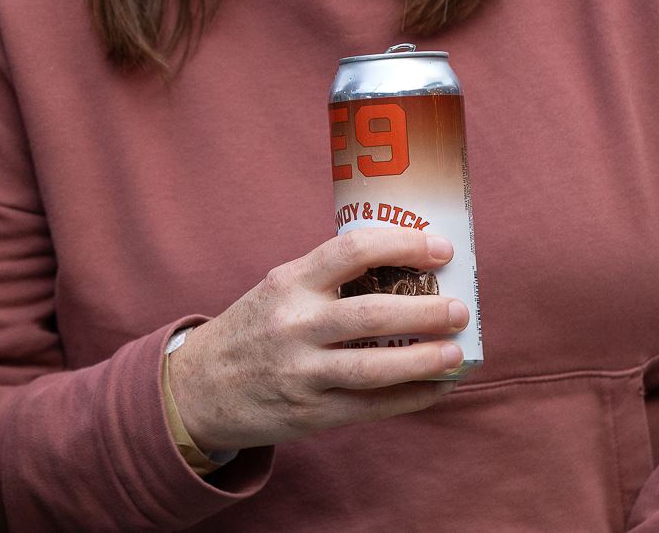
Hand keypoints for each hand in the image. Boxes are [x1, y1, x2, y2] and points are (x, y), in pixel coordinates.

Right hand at [169, 227, 468, 452]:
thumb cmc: (253, 330)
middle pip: (373, 313)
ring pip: (376, 367)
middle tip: (460, 308)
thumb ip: (328, 279)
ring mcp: (303, 372)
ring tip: (456, 351)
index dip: (404, 246)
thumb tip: (405, 269)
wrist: (199, 388)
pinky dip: (411, 397)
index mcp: (289, 282)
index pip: (353, 250)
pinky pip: (372, 406)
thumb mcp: (279, 290)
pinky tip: (437, 388)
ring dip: (425, 359)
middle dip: (426, 311)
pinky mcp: (312, 412)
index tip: (441, 248)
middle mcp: (295, 324)